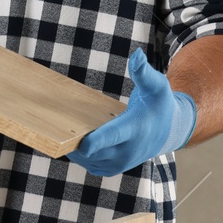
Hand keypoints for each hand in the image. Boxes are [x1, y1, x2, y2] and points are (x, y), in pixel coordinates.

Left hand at [67, 48, 196, 176]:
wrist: (168, 130)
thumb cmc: (159, 104)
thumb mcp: (156, 86)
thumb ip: (144, 72)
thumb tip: (136, 55)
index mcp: (135, 129)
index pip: (113, 137)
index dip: (96, 141)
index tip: (82, 143)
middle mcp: (128, 150)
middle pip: (94, 151)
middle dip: (74, 141)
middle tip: (53, 127)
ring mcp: (121, 162)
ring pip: (89, 161)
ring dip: (73, 151)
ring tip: (59, 133)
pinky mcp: (114, 168)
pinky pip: (91, 166)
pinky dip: (79, 158)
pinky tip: (70, 144)